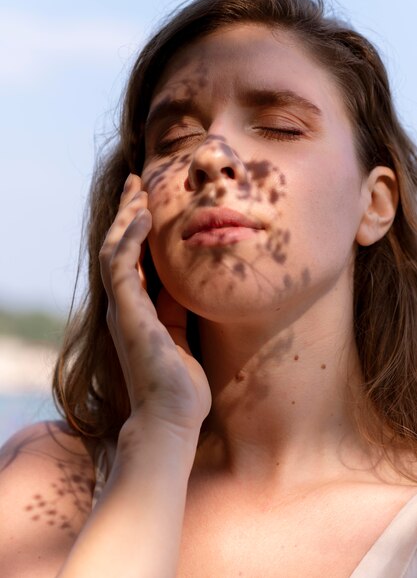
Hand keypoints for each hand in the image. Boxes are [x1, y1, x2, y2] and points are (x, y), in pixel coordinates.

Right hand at [99, 174, 211, 435]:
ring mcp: (123, 309)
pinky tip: (144, 216)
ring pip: (115, 249)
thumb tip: (186, 282)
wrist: (172, 419)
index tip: (148, 202)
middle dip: (128, 213)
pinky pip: (123, 265)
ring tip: (140, 191)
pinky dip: (131, 237)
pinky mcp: (128, 313)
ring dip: (126, 217)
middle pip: (119, 247)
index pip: (132, 259)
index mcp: (139, 310)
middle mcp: (125, 306)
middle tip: (137, 184)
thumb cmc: (180, 384)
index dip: (137, 229)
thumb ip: (178, 308)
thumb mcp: (182, 335)